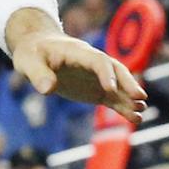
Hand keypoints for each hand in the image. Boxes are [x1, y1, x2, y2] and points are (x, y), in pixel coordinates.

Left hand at [8, 21, 146, 118]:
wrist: (37, 49)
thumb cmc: (32, 52)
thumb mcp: (28, 61)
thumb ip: (38, 74)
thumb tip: (47, 90)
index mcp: (79, 52)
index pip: (98, 61)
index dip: (105, 74)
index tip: (110, 89)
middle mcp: (93, 63)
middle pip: (116, 70)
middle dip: (128, 84)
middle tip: (140, 98)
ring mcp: (97, 77)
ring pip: (119, 86)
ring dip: (130, 99)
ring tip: (141, 114)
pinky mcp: (96, 90)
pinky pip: (114, 98)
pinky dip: (124, 108)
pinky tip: (135, 119)